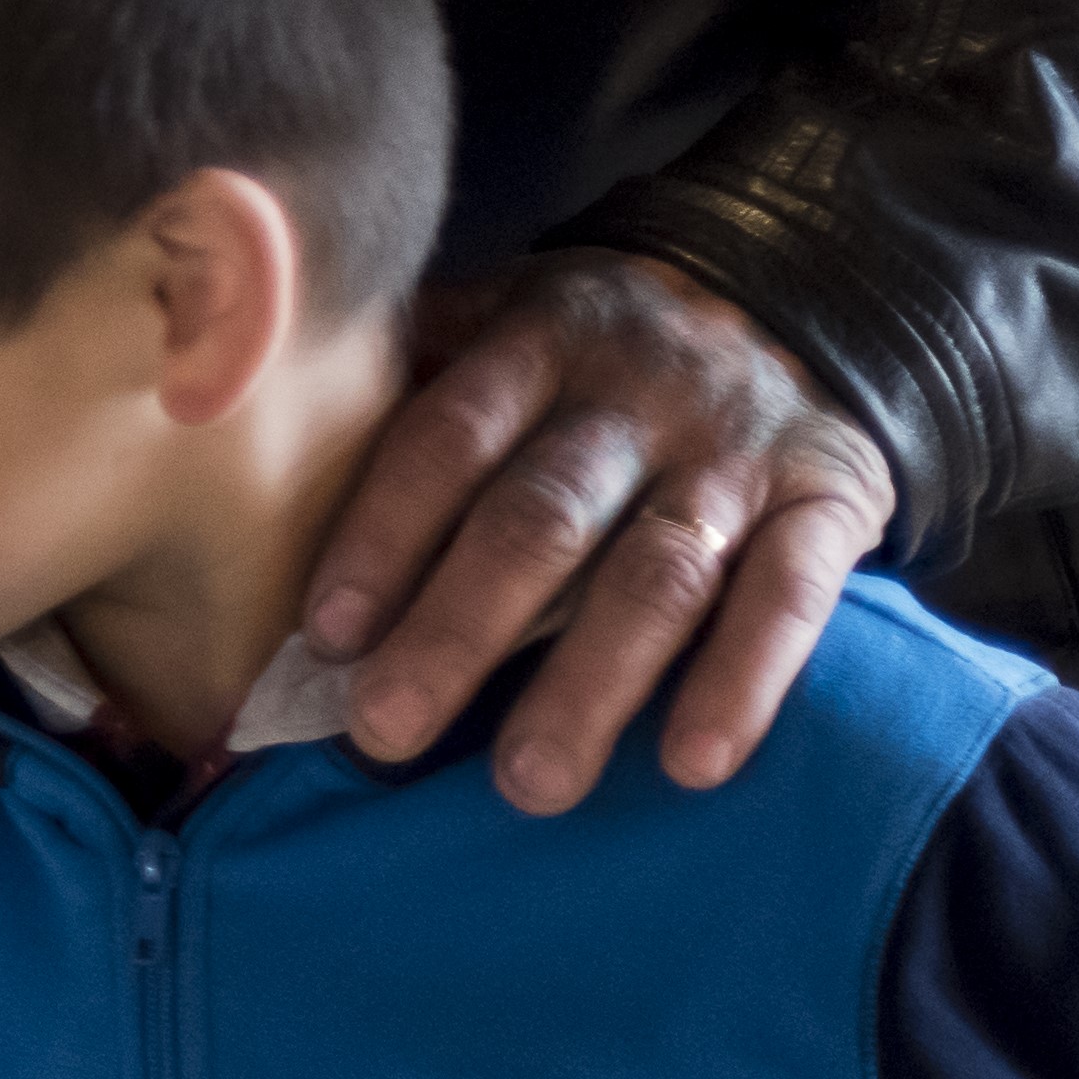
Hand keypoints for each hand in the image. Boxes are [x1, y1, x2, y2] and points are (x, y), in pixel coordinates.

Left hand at [301, 252, 897, 811]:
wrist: (812, 291)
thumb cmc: (606, 348)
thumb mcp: (514, 315)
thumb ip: (414, 367)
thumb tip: (249, 421)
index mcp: (538, 340)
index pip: (446, 436)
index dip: (383, 532)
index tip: (325, 633)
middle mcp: (636, 394)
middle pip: (538, 519)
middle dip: (458, 628)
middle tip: (385, 729)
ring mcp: (735, 452)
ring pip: (656, 574)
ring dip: (590, 685)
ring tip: (528, 787)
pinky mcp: (828, 503)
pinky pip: (790, 596)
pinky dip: (744, 681)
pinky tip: (693, 764)